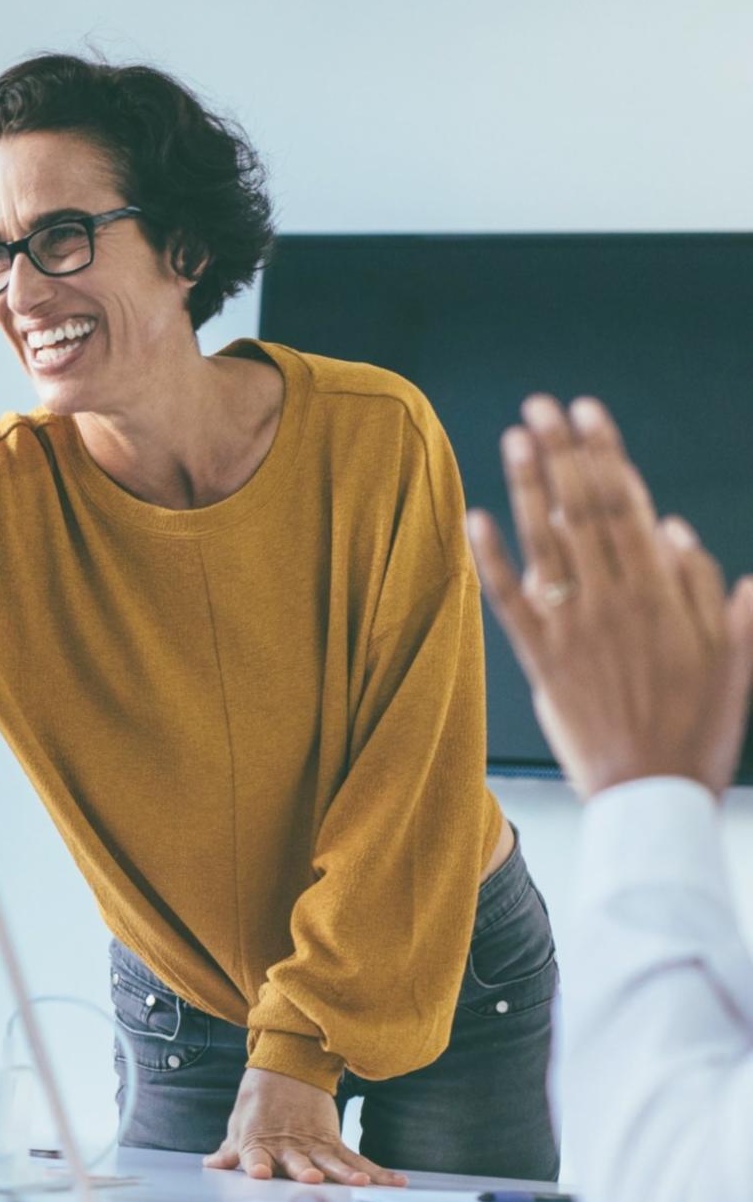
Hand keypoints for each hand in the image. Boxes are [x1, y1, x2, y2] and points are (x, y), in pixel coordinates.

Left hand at [204, 1067, 403, 1186]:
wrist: (284, 1069)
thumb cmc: (257, 1105)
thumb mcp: (240, 1126)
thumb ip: (230, 1151)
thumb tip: (211, 1166)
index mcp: (259, 1143)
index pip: (254, 1155)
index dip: (255, 1164)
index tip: (257, 1173)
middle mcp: (288, 1145)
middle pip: (295, 1161)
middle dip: (303, 1170)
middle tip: (312, 1178)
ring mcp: (313, 1144)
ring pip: (331, 1161)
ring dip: (345, 1174)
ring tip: (361, 1184)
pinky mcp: (333, 1140)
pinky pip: (358, 1159)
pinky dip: (378, 1172)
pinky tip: (397, 1182)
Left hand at [467, 395, 752, 798]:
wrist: (653, 795)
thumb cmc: (698, 728)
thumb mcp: (731, 657)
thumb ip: (708, 592)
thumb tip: (676, 529)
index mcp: (664, 594)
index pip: (630, 505)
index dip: (606, 455)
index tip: (589, 413)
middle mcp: (616, 600)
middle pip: (586, 511)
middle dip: (565, 453)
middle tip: (542, 405)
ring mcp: (576, 628)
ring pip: (549, 543)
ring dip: (530, 487)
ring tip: (514, 438)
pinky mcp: (542, 660)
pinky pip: (511, 602)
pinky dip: (492, 560)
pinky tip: (475, 519)